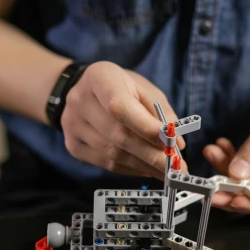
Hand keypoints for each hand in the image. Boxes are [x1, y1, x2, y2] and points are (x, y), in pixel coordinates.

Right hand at [61, 61, 184, 178]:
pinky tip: (147, 169)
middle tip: (175, 167)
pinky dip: (131, 170)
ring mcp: (72, 126)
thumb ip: (162, 113)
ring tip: (165, 171)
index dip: (146, 128)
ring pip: (112, 155)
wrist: (83, 91)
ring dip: (144, 166)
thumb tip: (177, 142)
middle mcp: (80, 101)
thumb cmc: (120, 88)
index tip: (171, 144)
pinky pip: (106, 164)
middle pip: (117, 135)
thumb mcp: (143, 89)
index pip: (120, 107)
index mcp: (99, 78)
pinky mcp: (73, 146)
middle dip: (151, 155)